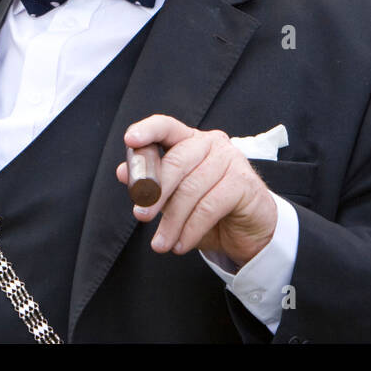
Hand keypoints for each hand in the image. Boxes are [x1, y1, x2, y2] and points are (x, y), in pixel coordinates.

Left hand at [116, 114, 277, 268]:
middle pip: (177, 162)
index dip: (148, 130)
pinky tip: (181, 244)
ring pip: (192, 189)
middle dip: (155, 192)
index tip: (130, 140)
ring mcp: (231, 160)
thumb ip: (151, 184)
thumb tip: (123, 172)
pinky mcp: (244, 183)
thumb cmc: (207, 209)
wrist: (247, 231)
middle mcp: (212, 143)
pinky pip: (210, 207)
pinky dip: (191, 229)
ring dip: (172, 221)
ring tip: (161, 244)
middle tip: (140, 216)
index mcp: (190, 140)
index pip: (167, 126)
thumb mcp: (174, 198)